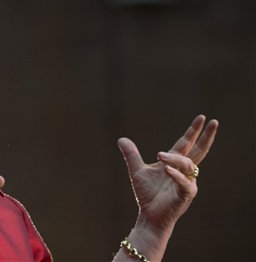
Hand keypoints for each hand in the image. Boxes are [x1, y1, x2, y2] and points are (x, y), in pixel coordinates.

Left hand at [118, 115, 218, 232]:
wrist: (149, 216)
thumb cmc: (147, 194)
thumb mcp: (137, 170)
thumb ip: (131, 155)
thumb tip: (121, 139)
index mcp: (174, 163)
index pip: (186, 143)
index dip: (193, 131)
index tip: (201, 118)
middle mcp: (184, 171)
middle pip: (199, 151)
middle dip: (205, 136)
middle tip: (212, 121)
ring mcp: (187, 183)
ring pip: (188, 165)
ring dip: (174, 159)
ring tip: (159, 156)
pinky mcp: (186, 195)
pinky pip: (185, 183)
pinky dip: (176, 175)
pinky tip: (166, 169)